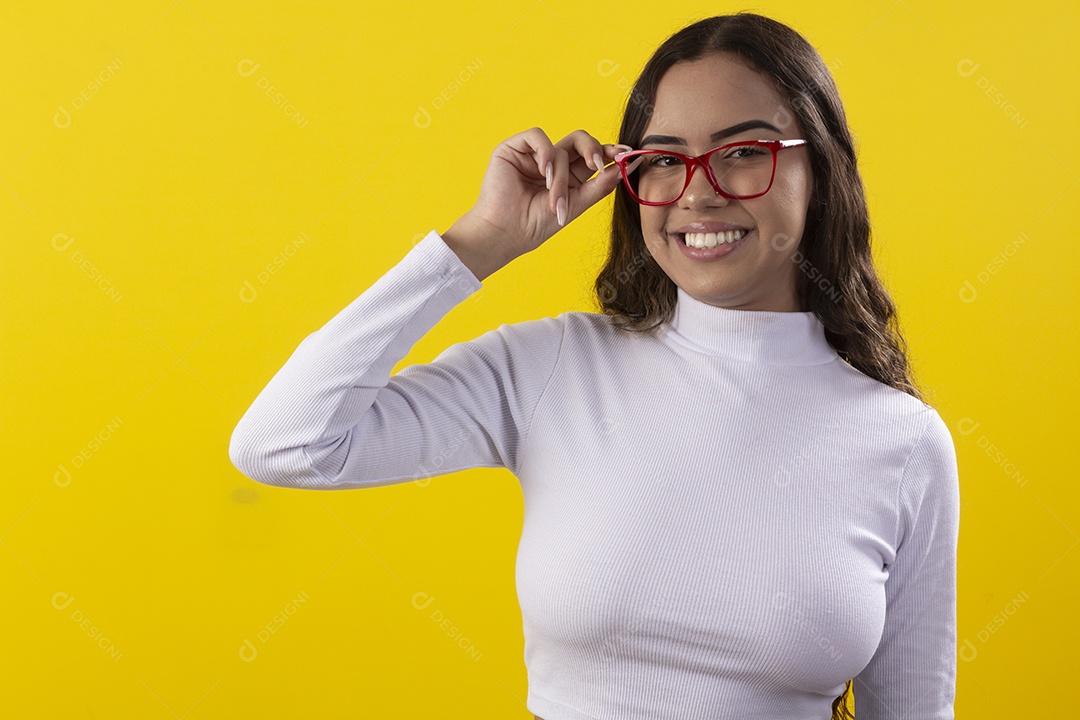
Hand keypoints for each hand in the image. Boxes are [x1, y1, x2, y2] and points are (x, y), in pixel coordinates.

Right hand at [447, 128, 630, 273]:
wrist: (506, 234)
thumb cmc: (535, 225)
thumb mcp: (575, 205)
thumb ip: (598, 186)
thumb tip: (623, 168)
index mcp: (568, 177)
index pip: (592, 156)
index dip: (609, 152)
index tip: (627, 154)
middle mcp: (552, 163)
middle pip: (581, 141)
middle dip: (594, 150)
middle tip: (599, 164)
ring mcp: (533, 156)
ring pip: (562, 147)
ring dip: (562, 176)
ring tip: (554, 199)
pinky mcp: (513, 149)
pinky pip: (537, 136)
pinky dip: (545, 153)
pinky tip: (544, 173)